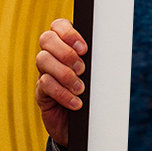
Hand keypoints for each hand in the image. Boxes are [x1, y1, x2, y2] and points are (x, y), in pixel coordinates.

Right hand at [35, 19, 87, 145]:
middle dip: (66, 52)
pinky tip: (76, 102)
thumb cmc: (94, 94)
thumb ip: (98, 60)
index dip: (68, 32)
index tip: (84, 49)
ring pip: (43, 60)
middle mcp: (52, 56)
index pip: (58, 25)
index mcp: (66, 45)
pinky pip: (45, 84)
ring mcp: (44, 72)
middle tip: (82, 69)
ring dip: (65, 74)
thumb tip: (110, 48)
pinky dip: (62, 93)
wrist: (84, 125)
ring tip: (80, 88)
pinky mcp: (41, 92)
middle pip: (46, 39)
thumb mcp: (97, 74)